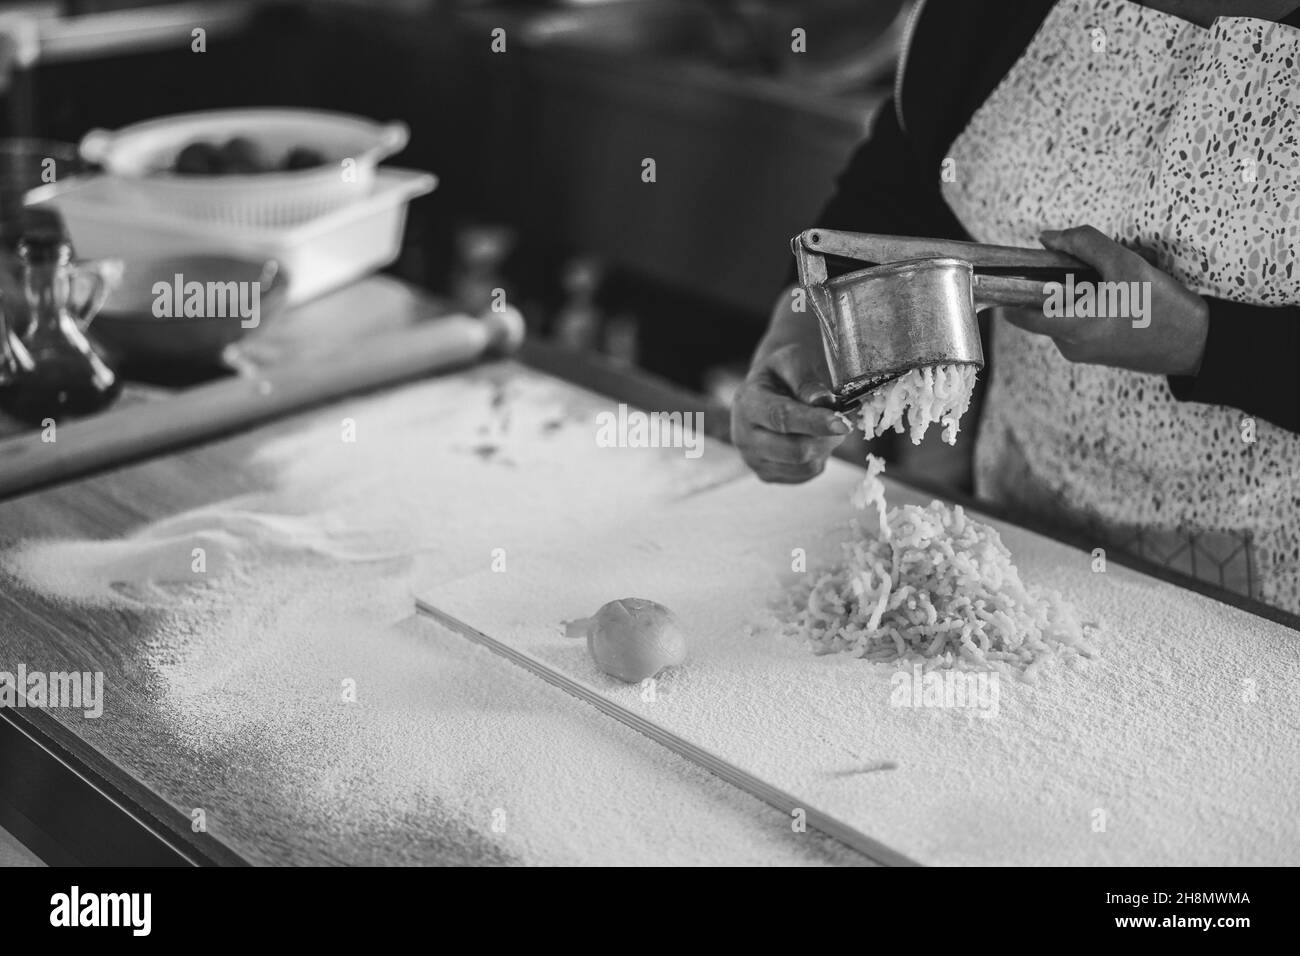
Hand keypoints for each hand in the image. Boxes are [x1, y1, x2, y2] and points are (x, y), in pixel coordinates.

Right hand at [731, 342, 851, 482]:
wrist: (769, 389)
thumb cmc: (784, 373)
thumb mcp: (793, 362)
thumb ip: (807, 381)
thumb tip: (823, 401)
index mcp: (747, 403)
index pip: (782, 418)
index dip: (815, 422)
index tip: (843, 424)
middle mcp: (743, 436)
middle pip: (796, 450)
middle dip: (828, 437)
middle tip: (844, 419)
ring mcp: (754, 460)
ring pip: (806, 465)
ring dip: (827, 446)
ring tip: (827, 426)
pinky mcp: (768, 475)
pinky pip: (807, 474)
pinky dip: (820, 456)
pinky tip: (814, 438)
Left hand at [1000, 225, 1209, 376]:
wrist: (1198, 344)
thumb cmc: (1164, 306)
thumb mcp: (1126, 264)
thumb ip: (1084, 244)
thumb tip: (1047, 238)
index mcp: (1072, 327)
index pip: (1017, 313)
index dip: (1008, 290)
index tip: (1013, 269)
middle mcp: (1069, 345)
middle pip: (1040, 307)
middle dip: (1053, 282)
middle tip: (1085, 266)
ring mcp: (1080, 352)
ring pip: (1059, 313)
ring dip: (1073, 292)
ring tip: (1109, 281)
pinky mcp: (1093, 352)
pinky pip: (1075, 322)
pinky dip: (1085, 304)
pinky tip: (1115, 295)